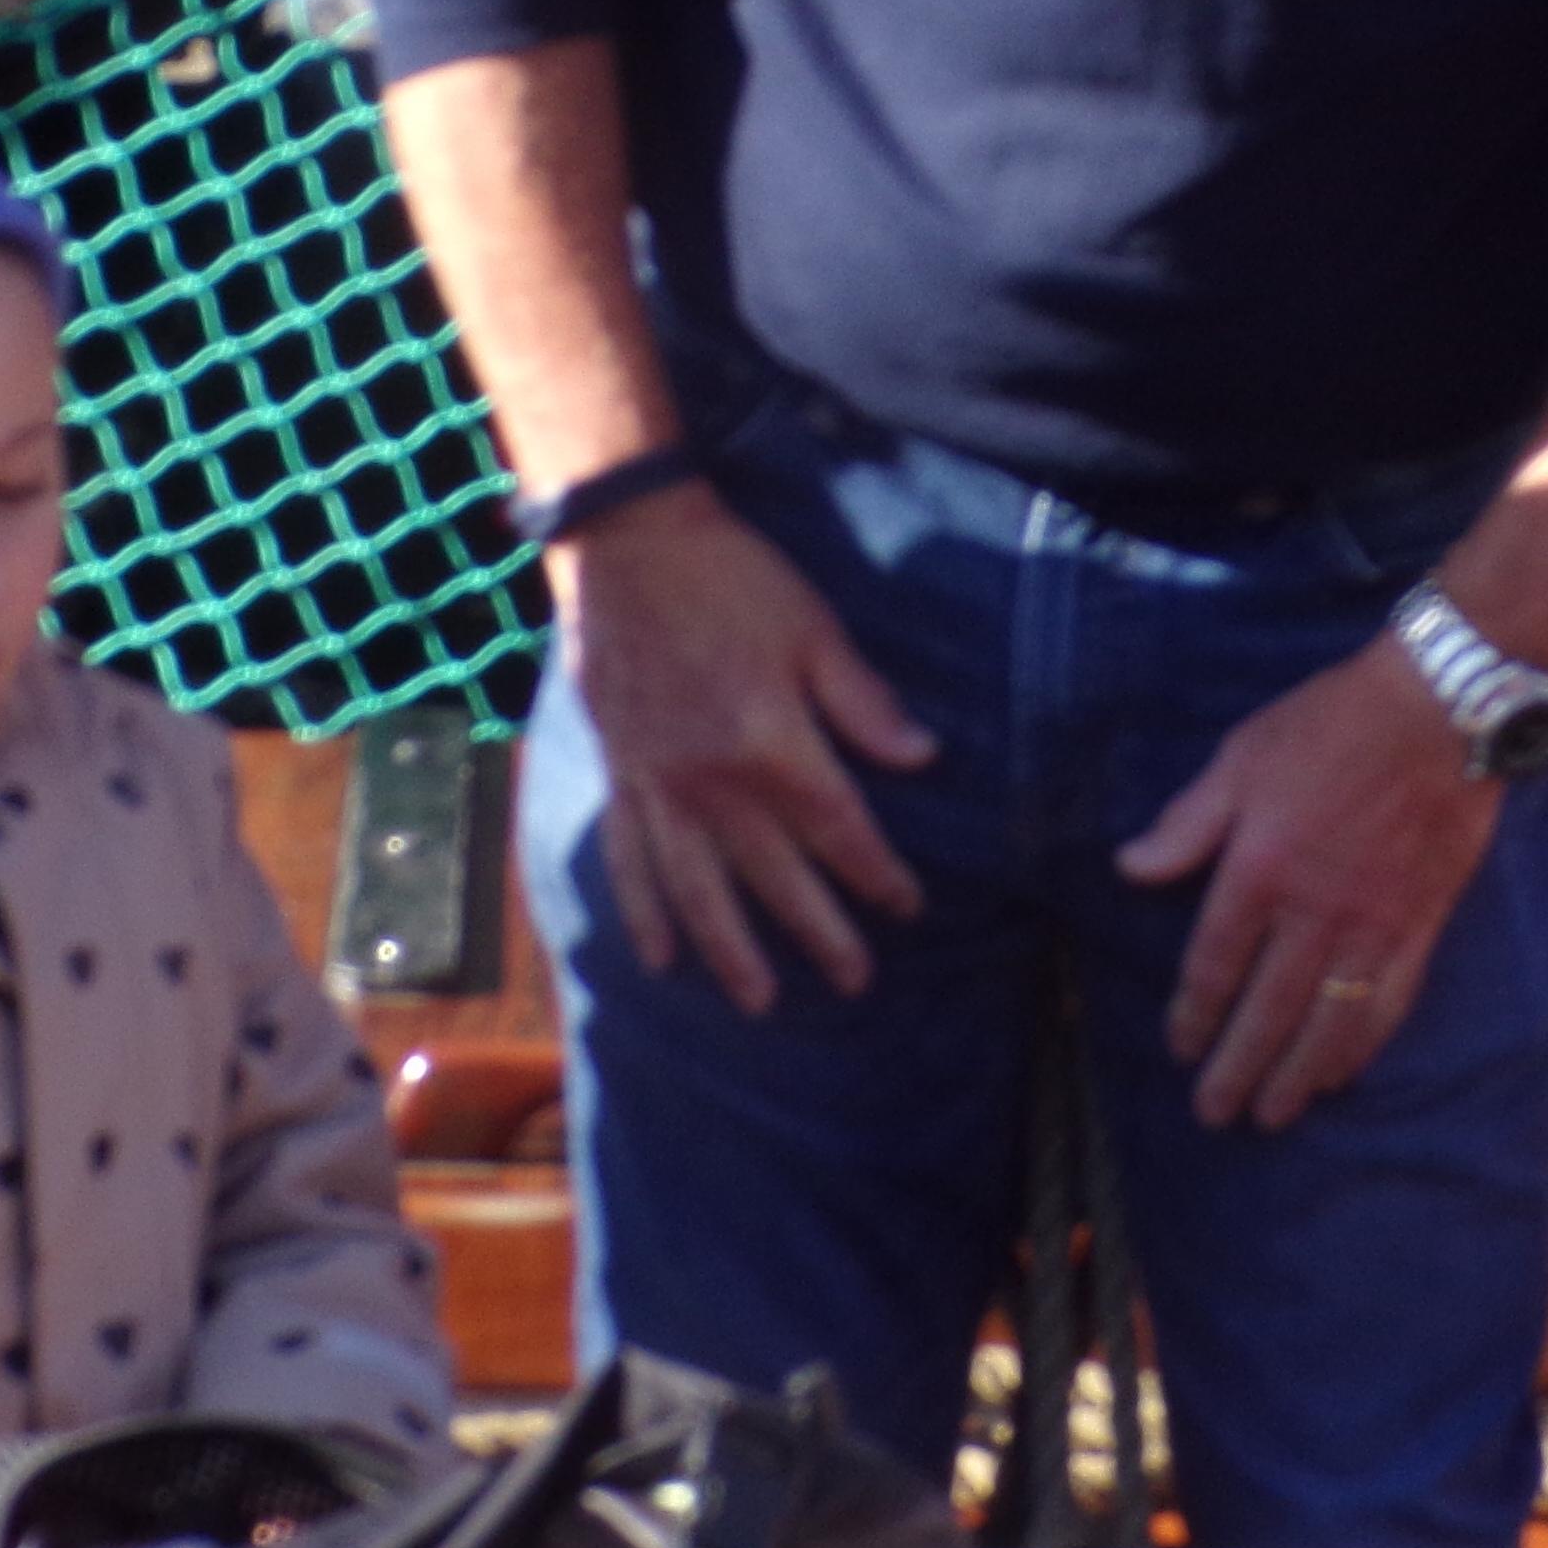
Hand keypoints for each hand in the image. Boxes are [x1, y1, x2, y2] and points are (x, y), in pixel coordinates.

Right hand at [561, 491, 936, 1011]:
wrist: (629, 545)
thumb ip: (864, 703)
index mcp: (772, 745)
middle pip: (776, 877)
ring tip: (761, 1002)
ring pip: (699, 890)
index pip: (839, 831)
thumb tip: (925, 760)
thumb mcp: (815, 630)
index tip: (907, 908)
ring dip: (732, 951)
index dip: (877, 875)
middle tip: (855, 983)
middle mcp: (713, 783)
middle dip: (820, 933)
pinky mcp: (621, 777)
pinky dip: (643, 914)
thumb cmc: (734, 581)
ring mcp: (659, 787)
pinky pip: (629, 862)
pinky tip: (659, 960)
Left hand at [1116, 636, 1502, 1128]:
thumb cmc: (1331, 725)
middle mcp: (1312, 913)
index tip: (1180, 1050)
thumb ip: (1187, 823)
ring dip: (1297, 1075)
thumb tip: (1130, 868)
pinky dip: (1361, 1045)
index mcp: (1258, 871)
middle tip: (1214, 1115)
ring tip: (1273, 1115)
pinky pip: (1388, 1002)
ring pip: (1328, 1021)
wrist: (1440, 712)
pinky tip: (1343, 1072)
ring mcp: (1372, 926)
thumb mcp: (1241, 758)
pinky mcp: (1421, 926)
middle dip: (1237, 1068)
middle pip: (1267, 1011)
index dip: (1194, 1014)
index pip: (1215, 963)